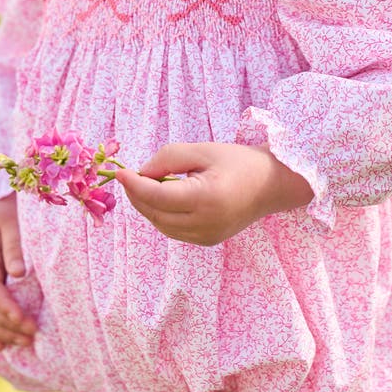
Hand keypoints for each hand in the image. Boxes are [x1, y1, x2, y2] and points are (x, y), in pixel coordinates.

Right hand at [0, 193, 37, 350]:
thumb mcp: (10, 220)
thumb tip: (18, 273)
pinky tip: (0, 346)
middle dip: (7, 323)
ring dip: (1, 331)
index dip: (3, 305)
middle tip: (32, 333)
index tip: (21, 318)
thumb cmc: (7, 211)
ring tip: (26, 342)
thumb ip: (13, 245)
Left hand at [115, 142, 313, 246]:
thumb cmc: (238, 161)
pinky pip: (173, 230)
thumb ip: (168, 158)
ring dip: (147, 206)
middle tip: (131, 175)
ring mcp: (206, 237)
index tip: (119, 172)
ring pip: (161, 225)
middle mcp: (205, 224)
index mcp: (206, 199)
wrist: (272, 184)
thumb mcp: (202, 150)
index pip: (157, 196)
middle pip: (155, 213)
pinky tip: (163, 198)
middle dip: (137, 195)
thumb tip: (140, 173)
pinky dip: (161, 215)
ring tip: (147, 184)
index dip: (133, 185)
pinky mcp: (207, 241)